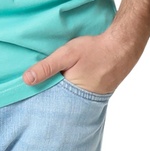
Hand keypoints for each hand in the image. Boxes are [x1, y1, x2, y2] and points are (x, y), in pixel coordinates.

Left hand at [23, 26, 139, 94]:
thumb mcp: (67, 54)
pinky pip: (81, 95)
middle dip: (50, 99)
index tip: (27, 98)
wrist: (124, 46)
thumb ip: (47, 67)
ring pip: (70, 100)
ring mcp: (92, 99)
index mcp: (72, 95)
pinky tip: (70, 82)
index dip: (39, 99)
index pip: (50, 103)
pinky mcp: (98, 93)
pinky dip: (73, 90)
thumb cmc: (95, 49)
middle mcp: (83, 102)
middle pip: (60, 103)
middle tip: (36, 95)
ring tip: (53, 88)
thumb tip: (26, 80)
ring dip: (62, 94)